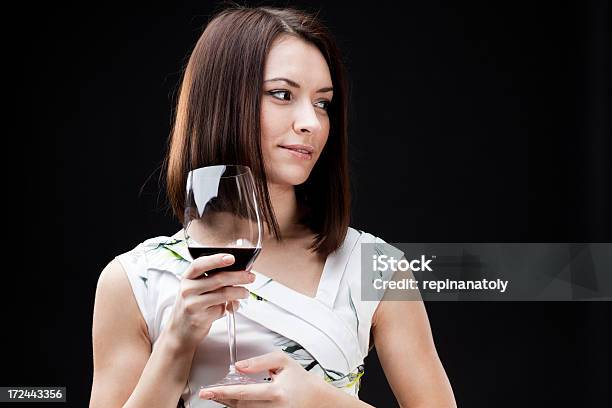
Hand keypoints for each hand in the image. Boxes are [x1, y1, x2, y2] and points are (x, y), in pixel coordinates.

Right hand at [164, 253, 254, 350]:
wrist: (180, 330)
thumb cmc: (192, 304)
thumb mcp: (196, 288)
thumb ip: (213, 278)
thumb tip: (241, 269)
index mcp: (187, 278)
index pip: (200, 264)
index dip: (216, 259)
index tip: (231, 257)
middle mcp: (188, 290)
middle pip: (219, 279)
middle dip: (239, 276)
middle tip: (251, 277)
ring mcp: (193, 305)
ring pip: (224, 294)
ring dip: (240, 292)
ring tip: (246, 292)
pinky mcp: (201, 318)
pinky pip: (223, 309)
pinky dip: (233, 306)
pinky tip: (233, 306)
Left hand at [199, 350, 323, 406]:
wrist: (316, 398)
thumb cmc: (300, 379)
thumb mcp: (283, 362)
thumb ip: (260, 361)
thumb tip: (239, 366)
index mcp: (276, 392)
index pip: (244, 392)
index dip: (223, 392)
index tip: (208, 391)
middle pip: (240, 405)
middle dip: (223, 398)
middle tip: (209, 391)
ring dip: (230, 404)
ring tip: (220, 394)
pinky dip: (242, 407)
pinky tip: (235, 401)